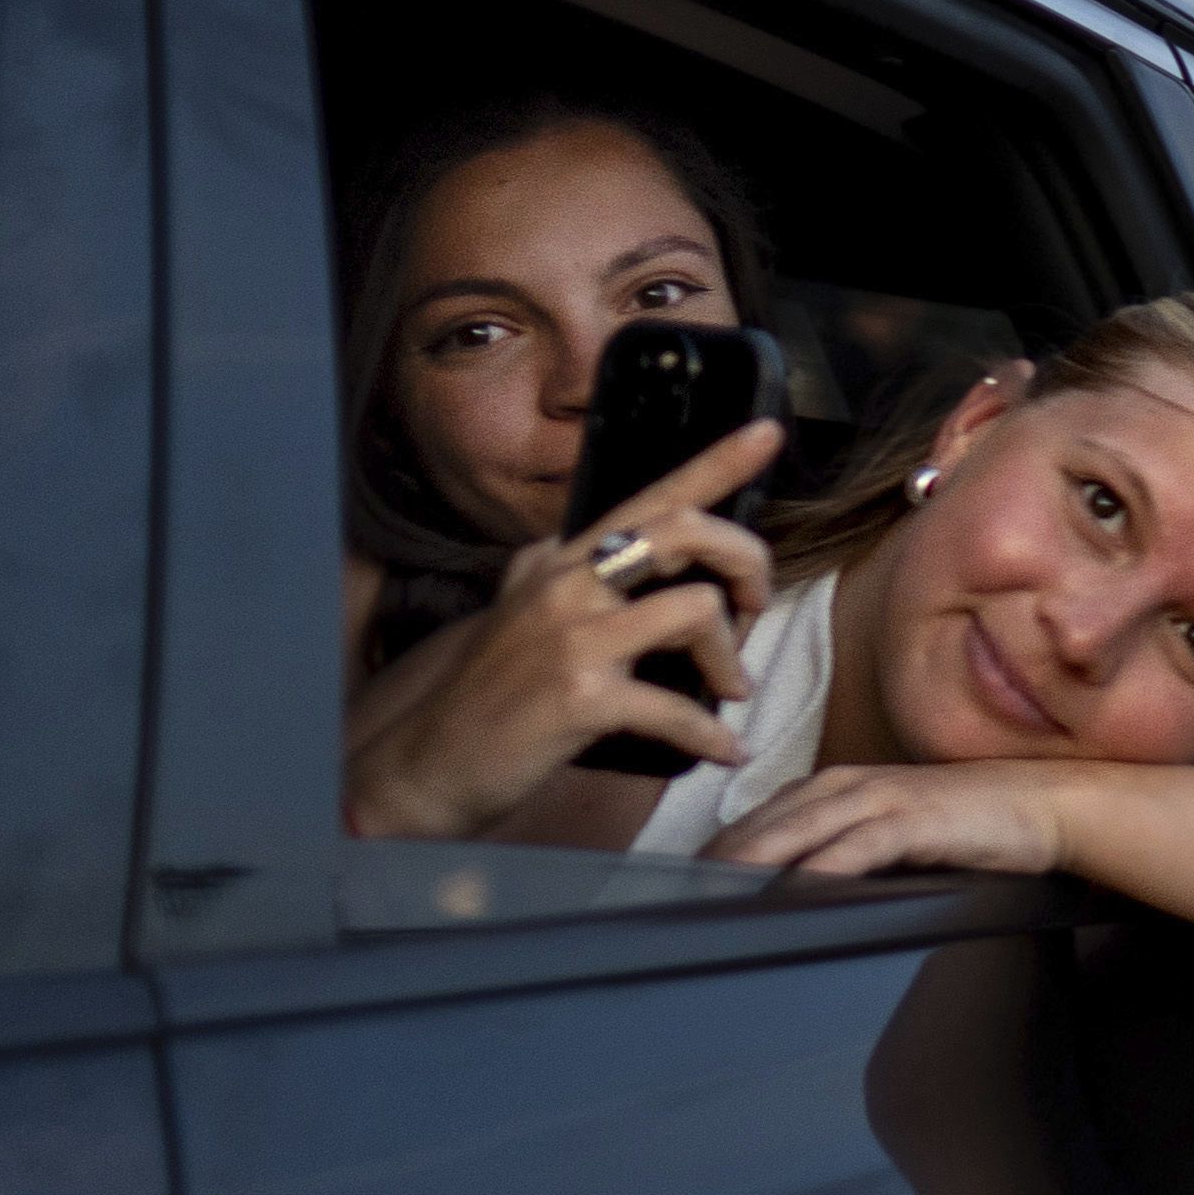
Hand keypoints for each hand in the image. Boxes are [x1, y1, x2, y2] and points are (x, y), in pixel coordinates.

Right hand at [341, 417, 784, 839]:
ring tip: (730, 690)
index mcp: (563, 560)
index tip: (767, 432)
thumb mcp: (528, 612)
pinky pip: (675, 706)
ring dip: (729, 657)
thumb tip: (656, 564)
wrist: (427, 763)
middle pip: (686, 530)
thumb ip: (582, 578)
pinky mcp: (578, 695)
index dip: (716, 463)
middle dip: (746, 560)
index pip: (651, 497)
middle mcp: (565, 584)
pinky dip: (711, 734)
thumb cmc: (493, 693)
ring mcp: (570, 637)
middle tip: (754, 605)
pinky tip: (724, 750)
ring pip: (695, 609)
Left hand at [706, 756, 1098, 883]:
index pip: (758, 821)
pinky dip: (821, 868)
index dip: (717, 855)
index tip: (678, 893)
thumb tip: (793, 898)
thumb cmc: (970, 826)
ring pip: (799, 830)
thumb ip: (846, 853)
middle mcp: (850, 785)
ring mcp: (883, 798)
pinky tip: (793, 893)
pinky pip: (857, 846)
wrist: (1046, 803)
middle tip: (672, 903)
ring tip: (710, 897)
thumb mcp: (896, 836)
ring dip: (753, 862)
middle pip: (764, 824)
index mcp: (838, 787)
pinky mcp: (917, 819)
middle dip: (717, 862)